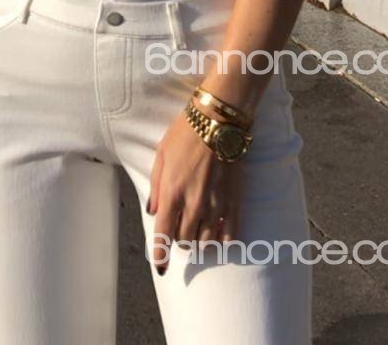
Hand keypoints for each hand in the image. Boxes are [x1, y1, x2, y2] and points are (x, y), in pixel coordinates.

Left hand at [146, 108, 244, 275]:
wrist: (219, 120)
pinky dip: (222, 239)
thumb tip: (154, 212)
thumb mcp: (161, 155)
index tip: (160, 268)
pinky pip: (230, 233)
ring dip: (199, 242)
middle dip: (179, 241)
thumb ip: (156, 187)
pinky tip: (219, 235)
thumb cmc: (185, 133)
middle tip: (178, 232)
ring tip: (196, 232)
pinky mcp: (234, 200)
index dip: (160, 255)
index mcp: (172, 192)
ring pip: (206, 241)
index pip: (164, 234)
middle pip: (185, 240)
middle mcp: (194, 203)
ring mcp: (216, 204)